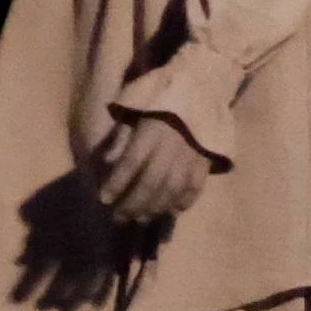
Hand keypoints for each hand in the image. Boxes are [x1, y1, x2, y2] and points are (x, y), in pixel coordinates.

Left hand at [87, 111, 212, 224]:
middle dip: (133, 203)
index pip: (131, 161)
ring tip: (140, 219)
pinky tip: (170, 211)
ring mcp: (192, 154)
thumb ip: (122, 136)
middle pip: (151, 182)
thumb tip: (107, 161)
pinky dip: (183, 202)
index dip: (116, 182)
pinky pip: (195, 187)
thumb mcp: (136, 110)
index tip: (103, 199)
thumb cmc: (159, 103)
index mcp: (152, 129)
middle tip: (119, 218)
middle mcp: (172, 144)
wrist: (200, 91)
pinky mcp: (206, 160)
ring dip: (154, 208)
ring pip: (172, 189)